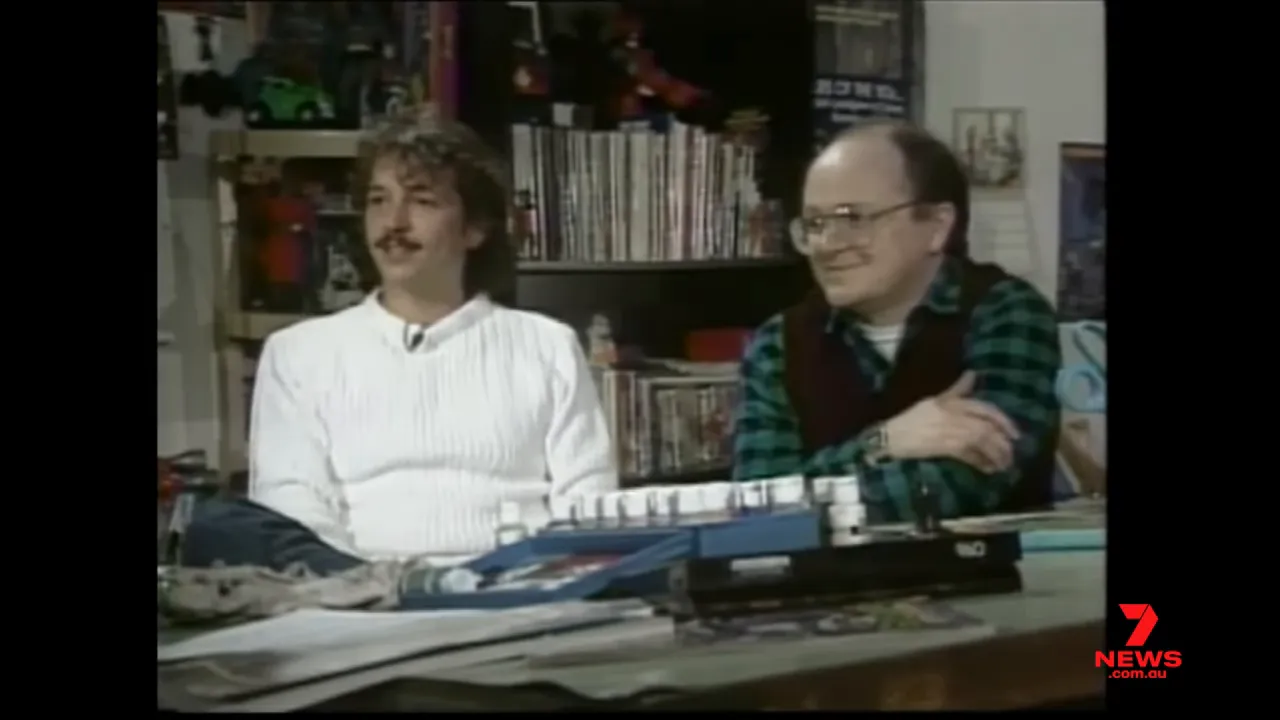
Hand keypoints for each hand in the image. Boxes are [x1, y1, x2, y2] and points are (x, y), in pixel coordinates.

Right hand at [884, 371, 1020, 473]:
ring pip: (981, 442)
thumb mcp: (935, 400)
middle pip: (987, 428)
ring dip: (996, 454)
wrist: (892, 437)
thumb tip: (973, 374)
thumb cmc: (913, 419)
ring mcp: (950, 432)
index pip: (985, 409)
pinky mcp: (944, 448)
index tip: (1016, 435)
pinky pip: (969, 456)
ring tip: (1004, 465)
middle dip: (1003, 443)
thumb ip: (957, 390)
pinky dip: (981, 463)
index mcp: (953, 403)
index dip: (1003, 422)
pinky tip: (988, 470)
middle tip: (1012, 455)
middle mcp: (954, 415)